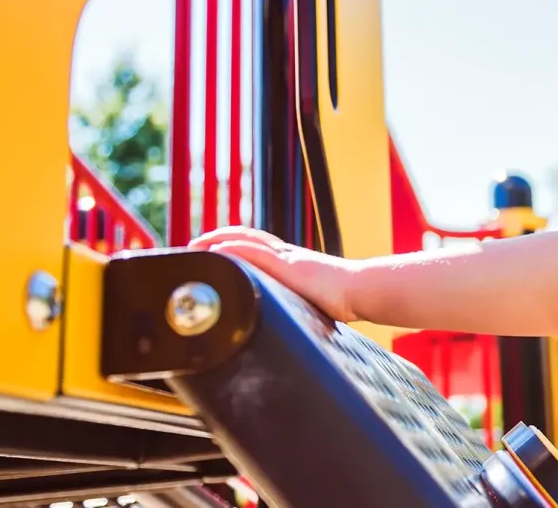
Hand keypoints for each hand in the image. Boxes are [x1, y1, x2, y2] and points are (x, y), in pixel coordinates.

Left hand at [187, 227, 359, 322]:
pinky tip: (217, 250)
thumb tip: (287, 320)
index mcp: (292, 262)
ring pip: (247, 240)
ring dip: (218, 240)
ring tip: (196, 245)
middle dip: (217, 238)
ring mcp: (288, 259)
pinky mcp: (291, 267)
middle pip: (246, 237)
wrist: (363, 290)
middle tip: (193, 245)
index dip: (232, 243)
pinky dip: (234, 250)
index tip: (210, 249)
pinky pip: (257, 254)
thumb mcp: (312, 299)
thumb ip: (297, 301)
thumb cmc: (345, 299)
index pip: (257, 245)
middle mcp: (287, 255)